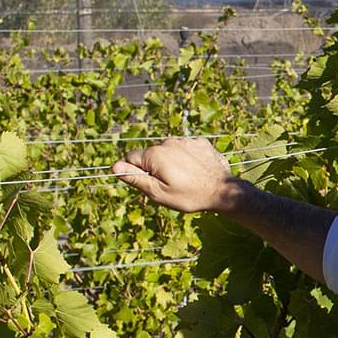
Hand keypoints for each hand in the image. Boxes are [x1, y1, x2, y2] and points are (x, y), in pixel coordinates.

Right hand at [112, 137, 238, 213]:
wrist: (223, 191)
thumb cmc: (189, 196)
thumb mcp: (158, 192)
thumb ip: (135, 178)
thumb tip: (114, 166)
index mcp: (154, 154)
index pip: (131, 158)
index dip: (138, 173)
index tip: (151, 184)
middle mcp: (168, 142)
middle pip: (150, 154)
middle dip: (154, 168)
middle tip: (170, 185)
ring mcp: (185, 140)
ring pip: (168, 151)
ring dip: (171, 162)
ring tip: (185, 179)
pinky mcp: (199, 142)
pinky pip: (185, 149)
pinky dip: (187, 158)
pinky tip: (196, 171)